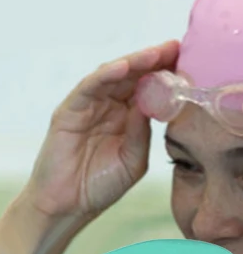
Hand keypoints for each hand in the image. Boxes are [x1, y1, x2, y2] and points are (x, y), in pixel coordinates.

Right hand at [22, 41, 179, 221]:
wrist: (67, 206)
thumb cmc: (98, 186)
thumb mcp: (133, 158)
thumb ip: (142, 131)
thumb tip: (154, 100)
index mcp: (125, 118)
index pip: (147, 87)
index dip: (165, 72)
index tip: (187, 59)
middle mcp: (106, 108)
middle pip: (131, 75)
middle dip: (153, 60)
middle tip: (175, 47)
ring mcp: (86, 108)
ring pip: (111, 76)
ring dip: (133, 62)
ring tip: (155, 54)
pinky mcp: (68, 112)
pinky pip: (87, 88)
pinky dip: (104, 75)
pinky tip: (123, 68)